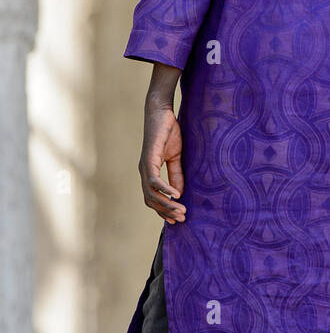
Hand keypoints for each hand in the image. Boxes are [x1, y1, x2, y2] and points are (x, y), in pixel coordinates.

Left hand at [139, 102, 185, 223]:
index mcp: (149, 172)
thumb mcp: (175, 156)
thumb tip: (179, 193)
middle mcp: (144, 172)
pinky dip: (165, 189)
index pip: (153, 198)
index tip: (176, 219)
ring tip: (181, 210)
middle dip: (166, 211)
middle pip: (151, 200)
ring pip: (152, 194)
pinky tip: (177, 195)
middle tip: (182, 218)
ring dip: (167, 204)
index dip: (163, 210)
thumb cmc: (168, 132)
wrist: (161, 112)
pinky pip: (154, 180)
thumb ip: (176, 174)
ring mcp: (145, 166)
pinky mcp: (149, 158)